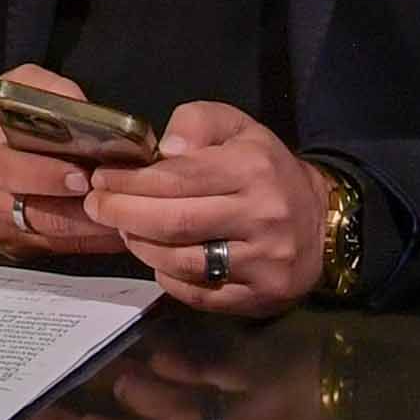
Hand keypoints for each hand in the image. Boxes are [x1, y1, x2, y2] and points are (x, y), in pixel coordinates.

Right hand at [0, 67, 120, 259]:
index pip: (15, 172)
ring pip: (59, 238)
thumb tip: (90, 111)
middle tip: (125, 200)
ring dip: (98, 231)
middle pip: (46, 216)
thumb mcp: (2, 92)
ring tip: (132, 218)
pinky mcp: (17, 251)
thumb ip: (46, 91)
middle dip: (89, 211)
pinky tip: (120, 232)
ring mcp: (4, 232)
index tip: (84, 175)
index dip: (51, 176)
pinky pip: (60, 251)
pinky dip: (92, 242)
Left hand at [78, 101, 321, 314]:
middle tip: (97, 206)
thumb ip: (195, 123)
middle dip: (123, 215)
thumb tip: (162, 150)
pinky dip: (167, 277)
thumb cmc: (265, 169)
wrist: (322, 221)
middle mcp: (261, 217)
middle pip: (173, 223)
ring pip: (181, 261)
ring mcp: (263, 263)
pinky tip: (158, 258)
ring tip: (125, 230)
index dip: (130, 182)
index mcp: (252, 170)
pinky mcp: (260, 297)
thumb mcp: (237, 128)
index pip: (176, 179)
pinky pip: (198, 293)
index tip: (101, 180)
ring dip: (141, 247)